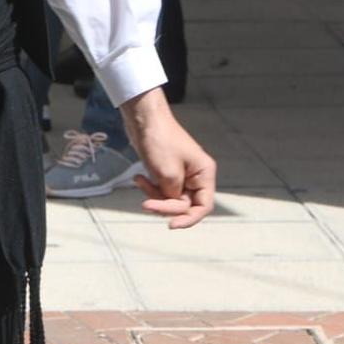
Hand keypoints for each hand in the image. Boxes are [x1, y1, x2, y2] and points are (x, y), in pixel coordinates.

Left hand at [120, 89, 216, 228]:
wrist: (143, 118)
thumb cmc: (160, 140)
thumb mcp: (168, 174)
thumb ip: (172, 196)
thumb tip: (171, 206)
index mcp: (204, 173)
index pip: (204, 206)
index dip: (189, 219)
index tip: (170, 225)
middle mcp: (196, 175)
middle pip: (185, 205)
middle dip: (164, 206)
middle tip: (146, 204)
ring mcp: (181, 174)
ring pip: (171, 199)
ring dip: (154, 196)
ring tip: (140, 182)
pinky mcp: (167, 171)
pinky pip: (161, 189)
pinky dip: (150, 187)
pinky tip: (138, 178)